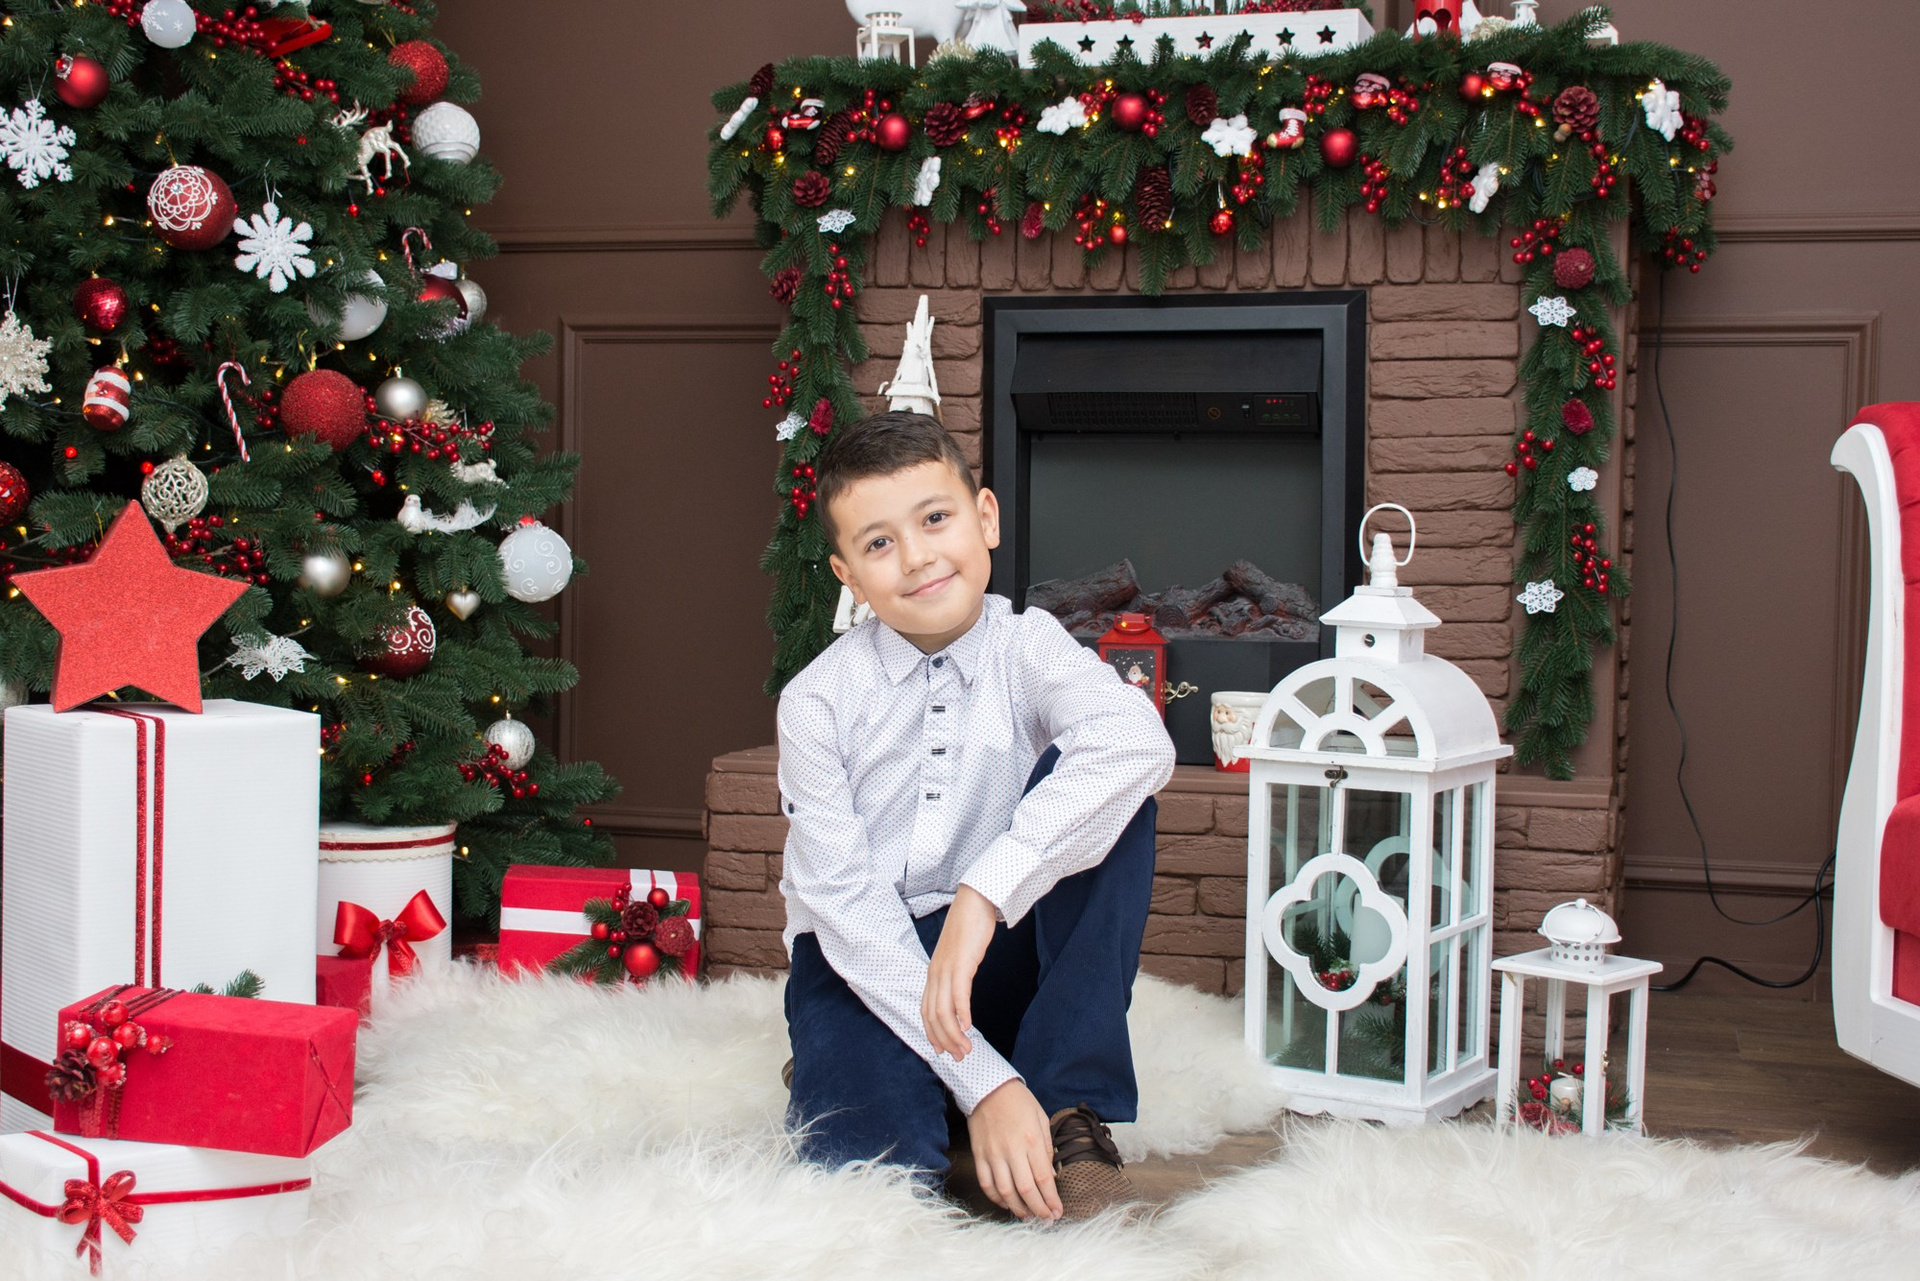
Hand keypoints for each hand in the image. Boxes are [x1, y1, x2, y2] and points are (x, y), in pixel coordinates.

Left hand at [923, 885, 996, 1060]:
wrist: (975, 899)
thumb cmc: (970, 926)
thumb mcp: (959, 955)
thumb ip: (957, 973)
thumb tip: (960, 991)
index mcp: (934, 973)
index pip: (927, 1010)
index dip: (932, 1033)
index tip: (942, 1050)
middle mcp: (935, 973)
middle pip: (932, 1015)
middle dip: (944, 1040)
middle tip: (958, 1057)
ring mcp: (946, 968)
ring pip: (944, 1010)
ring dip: (954, 1034)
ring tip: (966, 1049)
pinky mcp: (961, 963)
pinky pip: (958, 994)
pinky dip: (962, 1013)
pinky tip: (969, 1027)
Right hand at [968, 1079, 1060, 1221]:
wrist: (987, 1087)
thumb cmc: (1018, 1101)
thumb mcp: (1041, 1118)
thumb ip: (1047, 1148)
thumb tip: (1050, 1176)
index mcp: (1031, 1140)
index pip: (1043, 1178)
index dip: (1051, 1199)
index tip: (1057, 1212)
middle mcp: (1012, 1150)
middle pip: (1026, 1189)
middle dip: (1038, 1209)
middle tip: (1045, 1219)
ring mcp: (993, 1154)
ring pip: (1005, 1191)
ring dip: (1017, 1208)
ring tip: (1027, 1215)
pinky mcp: (979, 1154)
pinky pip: (986, 1183)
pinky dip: (995, 1198)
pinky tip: (1005, 1203)